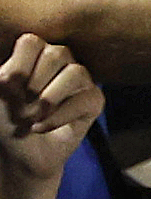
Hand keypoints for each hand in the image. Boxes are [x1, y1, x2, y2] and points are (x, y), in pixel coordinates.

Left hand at [0, 37, 98, 184]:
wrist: (16, 155)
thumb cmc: (1, 121)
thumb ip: (5, 73)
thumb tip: (7, 56)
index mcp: (32, 56)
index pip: (32, 42)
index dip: (20, 67)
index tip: (7, 89)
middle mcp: (59, 64)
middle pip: (58, 53)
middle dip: (34, 85)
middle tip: (21, 107)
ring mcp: (79, 82)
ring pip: (77, 72)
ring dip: (49, 99)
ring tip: (33, 117)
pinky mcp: (93, 102)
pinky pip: (87, 98)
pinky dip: (60, 115)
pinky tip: (42, 127)